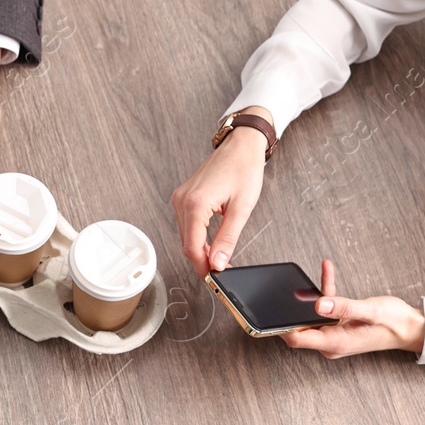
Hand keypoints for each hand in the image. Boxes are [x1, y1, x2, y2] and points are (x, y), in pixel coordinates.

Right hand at [171, 114, 271, 278]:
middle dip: (202, 261)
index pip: (192, 247)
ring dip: (200, 251)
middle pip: (187, 244)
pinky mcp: (184, 197)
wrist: (242, 145)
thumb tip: (218, 263)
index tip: (214, 279)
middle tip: (220, 272)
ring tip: (219, 259)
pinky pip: (187, 226)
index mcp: (195, 203)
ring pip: (186, 237)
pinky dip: (198, 238)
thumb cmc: (244, 168)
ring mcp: (180, 198)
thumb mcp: (242, 208)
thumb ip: (228, 238)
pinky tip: (211, 244)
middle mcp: (182, 200)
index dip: (202, 267)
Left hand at [281, 259, 424, 357]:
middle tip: (281, 288)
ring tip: (311, 273)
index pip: (296, 339)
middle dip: (291, 310)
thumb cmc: (394, 323)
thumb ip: (343, 307)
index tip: (271, 311)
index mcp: (334, 343)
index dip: (280, 327)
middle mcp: (331, 343)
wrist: (411, 328)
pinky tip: (326, 269)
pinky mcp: (339, 326)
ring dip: (311, 297)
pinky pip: (326, 309)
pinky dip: (326, 292)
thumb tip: (318, 304)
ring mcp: (334, 335)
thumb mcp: (369, 311)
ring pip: (312, 316)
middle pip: (299, 328)